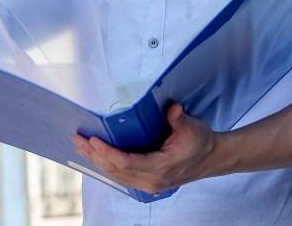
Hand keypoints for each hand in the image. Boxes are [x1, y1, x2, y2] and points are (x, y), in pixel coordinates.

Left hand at [71, 102, 221, 193]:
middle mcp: (152, 180)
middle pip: (115, 170)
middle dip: (94, 155)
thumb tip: (172, 108)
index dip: (106, 152)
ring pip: (116, 175)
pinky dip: (106, 166)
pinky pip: (122, 177)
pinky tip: (96, 157)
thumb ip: (179, 119)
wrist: (213, 158)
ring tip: (81, 146)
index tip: (93, 139)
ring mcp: (150, 184)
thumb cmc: (202, 142)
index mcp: (160, 168)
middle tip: (78, 139)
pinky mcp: (148, 182)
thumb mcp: (192, 128)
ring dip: (96, 161)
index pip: (125, 162)